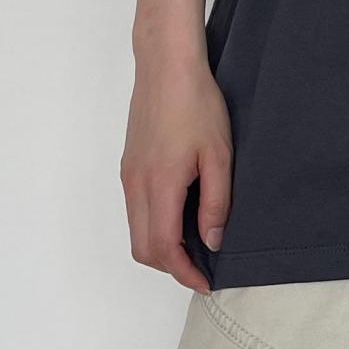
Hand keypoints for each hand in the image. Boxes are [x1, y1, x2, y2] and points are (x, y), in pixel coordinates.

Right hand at [121, 45, 230, 292]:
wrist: (166, 66)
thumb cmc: (197, 103)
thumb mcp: (220, 155)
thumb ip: (217, 202)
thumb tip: (213, 240)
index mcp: (160, 184)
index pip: (163, 247)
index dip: (184, 272)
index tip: (206, 282)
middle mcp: (137, 184)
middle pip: (143, 248)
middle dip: (171, 267)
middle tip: (202, 269)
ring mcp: (129, 175)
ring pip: (136, 231)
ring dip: (161, 248)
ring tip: (195, 245)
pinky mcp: (129, 166)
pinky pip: (136, 211)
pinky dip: (154, 227)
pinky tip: (181, 217)